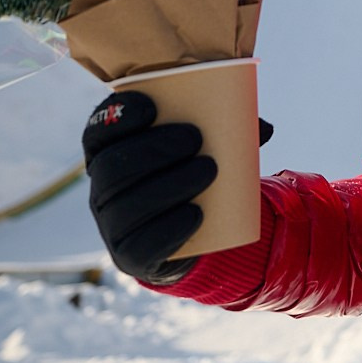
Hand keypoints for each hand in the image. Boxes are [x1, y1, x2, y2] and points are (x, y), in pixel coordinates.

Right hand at [81, 91, 273, 284]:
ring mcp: (111, 225)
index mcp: (107, 155)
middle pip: (114, 167)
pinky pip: (142, 246)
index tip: (152, 106)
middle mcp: (101, 189)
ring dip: (171, 184)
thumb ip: (222, 131)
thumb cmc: (186, 175)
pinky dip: (172, 228)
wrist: (186, 234)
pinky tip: (198, 214)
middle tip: (195, 139)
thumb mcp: (196, 150)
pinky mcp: (129, 256)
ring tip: (210, 169)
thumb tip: (263, 127)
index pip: (99, 131)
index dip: (119, 117)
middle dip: (153, 150)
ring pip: (128, 205)